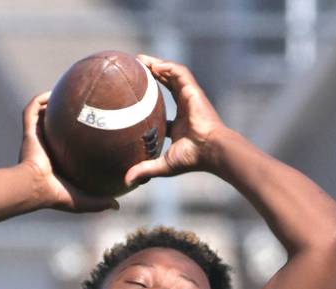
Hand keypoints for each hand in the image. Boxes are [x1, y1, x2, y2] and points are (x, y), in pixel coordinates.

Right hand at [19, 92, 118, 212]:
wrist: (35, 187)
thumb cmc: (57, 195)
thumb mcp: (84, 201)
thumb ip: (100, 202)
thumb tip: (117, 207)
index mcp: (56, 162)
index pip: (67, 147)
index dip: (77, 138)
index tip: (91, 129)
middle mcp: (46, 148)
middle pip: (55, 127)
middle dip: (64, 116)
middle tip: (80, 106)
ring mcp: (36, 139)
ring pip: (42, 115)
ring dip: (51, 104)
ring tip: (65, 91)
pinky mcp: (28, 132)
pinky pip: (31, 110)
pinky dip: (39, 100)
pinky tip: (52, 93)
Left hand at [123, 56, 225, 187]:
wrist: (211, 150)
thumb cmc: (192, 158)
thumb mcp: (163, 164)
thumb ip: (144, 169)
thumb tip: (125, 182)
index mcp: (179, 121)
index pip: (163, 106)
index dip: (150, 99)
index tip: (135, 95)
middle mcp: (185, 106)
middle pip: (166, 84)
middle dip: (151, 74)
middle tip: (134, 68)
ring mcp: (190, 97)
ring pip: (172, 74)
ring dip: (156, 65)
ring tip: (140, 60)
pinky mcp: (193, 90)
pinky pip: (179, 72)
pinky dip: (167, 67)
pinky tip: (154, 66)